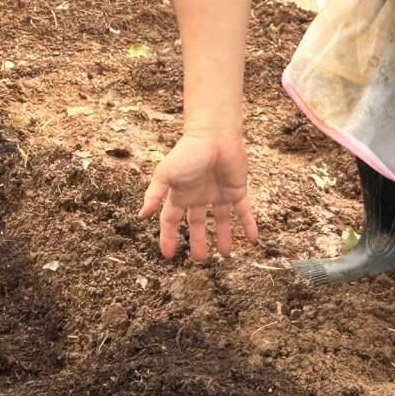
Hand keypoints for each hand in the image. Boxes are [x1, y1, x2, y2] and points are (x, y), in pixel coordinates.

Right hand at [140, 130, 258, 262]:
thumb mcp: (166, 174)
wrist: (215, 135)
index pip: (171, 221)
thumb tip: (141, 216)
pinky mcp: (236, 190)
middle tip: (200, 260)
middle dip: (198, 242)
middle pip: (197, 224)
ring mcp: (218, 194)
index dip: (168, 237)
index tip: (168, 255)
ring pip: (221, 221)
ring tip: (226, 254)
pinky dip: (249, 224)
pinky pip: (244, 211)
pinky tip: (253, 239)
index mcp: (180, 194)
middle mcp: (199, 196)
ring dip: (224, 237)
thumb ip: (154, 195)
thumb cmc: (188, 152)